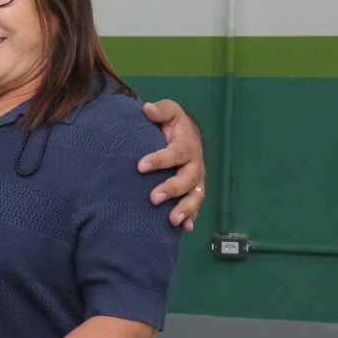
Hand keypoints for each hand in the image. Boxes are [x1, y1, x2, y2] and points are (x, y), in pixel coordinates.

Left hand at [138, 99, 204, 230]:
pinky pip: (195, 208)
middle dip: (172, 189)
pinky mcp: (193, 192)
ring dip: (185, 209)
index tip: (140, 166)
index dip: (159, 160)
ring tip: (171, 220)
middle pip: (187, 179)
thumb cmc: (172, 124)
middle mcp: (195, 165)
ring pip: (195, 197)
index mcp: (187, 146)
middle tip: (153, 198)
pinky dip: (191, 219)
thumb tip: (147, 109)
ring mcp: (196, 181)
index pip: (175, 153)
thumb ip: (160, 111)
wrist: (186, 135)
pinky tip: (184, 229)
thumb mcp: (169, 112)